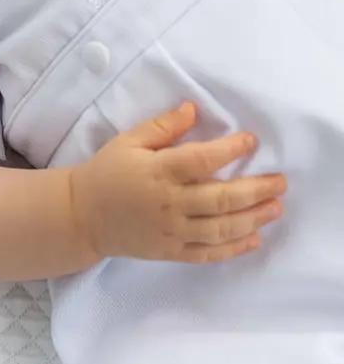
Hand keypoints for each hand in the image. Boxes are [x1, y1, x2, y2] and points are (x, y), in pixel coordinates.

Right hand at [69, 101, 286, 263]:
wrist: (82, 215)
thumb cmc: (107, 171)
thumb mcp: (129, 141)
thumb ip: (162, 126)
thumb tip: (193, 109)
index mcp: (159, 171)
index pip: (202, 160)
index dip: (230, 150)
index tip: (252, 140)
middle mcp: (169, 203)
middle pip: (221, 198)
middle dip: (256, 190)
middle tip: (281, 182)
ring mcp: (172, 231)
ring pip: (221, 228)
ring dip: (253, 218)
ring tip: (276, 207)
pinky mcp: (171, 252)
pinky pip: (208, 254)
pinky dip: (233, 248)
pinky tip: (254, 238)